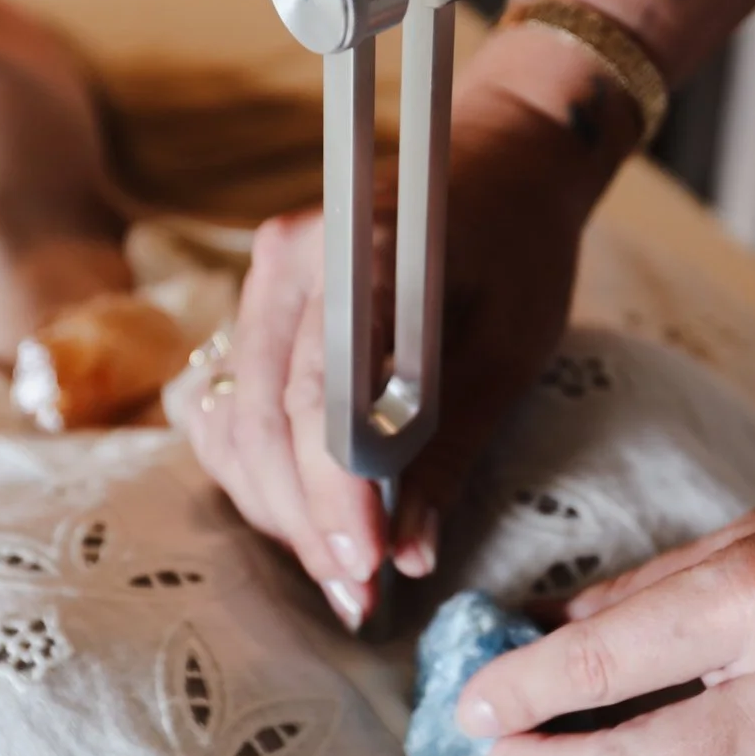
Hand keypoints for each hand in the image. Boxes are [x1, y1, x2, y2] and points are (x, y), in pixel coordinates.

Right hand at [185, 44, 618, 624]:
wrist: (499, 158)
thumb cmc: (520, 246)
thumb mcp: (512, 350)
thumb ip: (454, 449)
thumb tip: (411, 554)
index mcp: (355, 251)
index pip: (318, 397)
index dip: (333, 497)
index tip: (365, 571)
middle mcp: (286, 259)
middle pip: (264, 421)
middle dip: (305, 523)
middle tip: (356, 597)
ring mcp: (261, 278)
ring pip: (237, 423)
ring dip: (278, 507)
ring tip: (341, 569)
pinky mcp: (258, 304)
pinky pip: (234, 404)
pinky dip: (263, 470)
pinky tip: (309, 516)